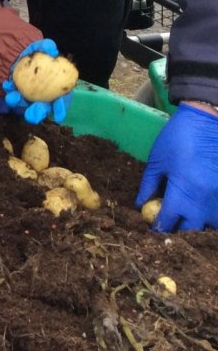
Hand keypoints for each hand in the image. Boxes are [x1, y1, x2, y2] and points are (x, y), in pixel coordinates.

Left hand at [2, 39, 71, 124]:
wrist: (17, 52)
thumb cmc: (36, 51)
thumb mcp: (41, 46)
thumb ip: (46, 46)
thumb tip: (51, 49)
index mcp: (57, 88)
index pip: (61, 101)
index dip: (60, 108)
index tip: (58, 115)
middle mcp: (43, 95)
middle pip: (43, 108)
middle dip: (38, 113)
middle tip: (32, 116)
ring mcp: (28, 95)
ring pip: (25, 104)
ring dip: (19, 103)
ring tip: (13, 98)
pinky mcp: (15, 91)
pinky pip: (12, 94)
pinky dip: (10, 92)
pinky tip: (7, 85)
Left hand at [135, 103, 217, 230]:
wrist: (207, 119)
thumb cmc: (178, 138)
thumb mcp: (157, 161)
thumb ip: (149, 185)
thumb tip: (140, 205)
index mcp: (184, 191)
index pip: (170, 221)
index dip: (159, 229)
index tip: (152, 231)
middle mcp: (206, 198)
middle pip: (193, 228)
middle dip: (180, 232)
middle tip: (168, 227)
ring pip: (211, 223)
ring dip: (198, 225)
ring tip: (185, 219)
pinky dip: (210, 214)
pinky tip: (199, 208)